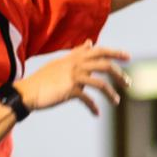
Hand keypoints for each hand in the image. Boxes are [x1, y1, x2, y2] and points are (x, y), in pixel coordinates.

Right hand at [15, 43, 131, 117]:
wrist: (28, 92)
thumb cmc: (43, 79)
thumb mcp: (61, 62)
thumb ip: (76, 53)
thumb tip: (89, 42)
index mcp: (74, 57)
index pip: (99, 50)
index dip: (115, 52)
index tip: (127, 56)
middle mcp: (76, 64)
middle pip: (105, 65)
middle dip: (119, 74)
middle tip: (128, 83)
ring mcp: (73, 77)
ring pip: (100, 83)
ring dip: (111, 93)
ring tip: (117, 101)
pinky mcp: (70, 90)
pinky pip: (88, 98)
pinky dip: (93, 107)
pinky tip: (97, 113)